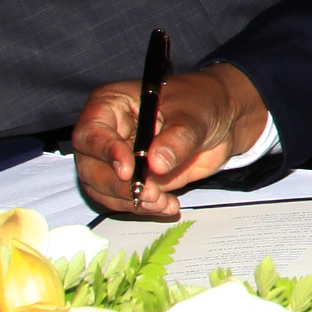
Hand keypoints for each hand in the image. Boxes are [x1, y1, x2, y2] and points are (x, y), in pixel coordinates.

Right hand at [72, 63, 267, 219]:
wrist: (221, 121)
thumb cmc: (201, 103)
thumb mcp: (193, 115)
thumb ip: (176, 139)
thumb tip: (156, 164)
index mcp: (111, 105)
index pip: (91, 132)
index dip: (105, 152)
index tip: (127, 170)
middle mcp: (106, 134)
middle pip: (90, 167)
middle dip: (117, 186)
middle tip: (148, 194)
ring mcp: (116, 160)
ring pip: (103, 189)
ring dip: (130, 202)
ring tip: (162, 202)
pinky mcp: (132, 180)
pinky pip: (125, 200)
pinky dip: (143, 208)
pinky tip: (167, 206)